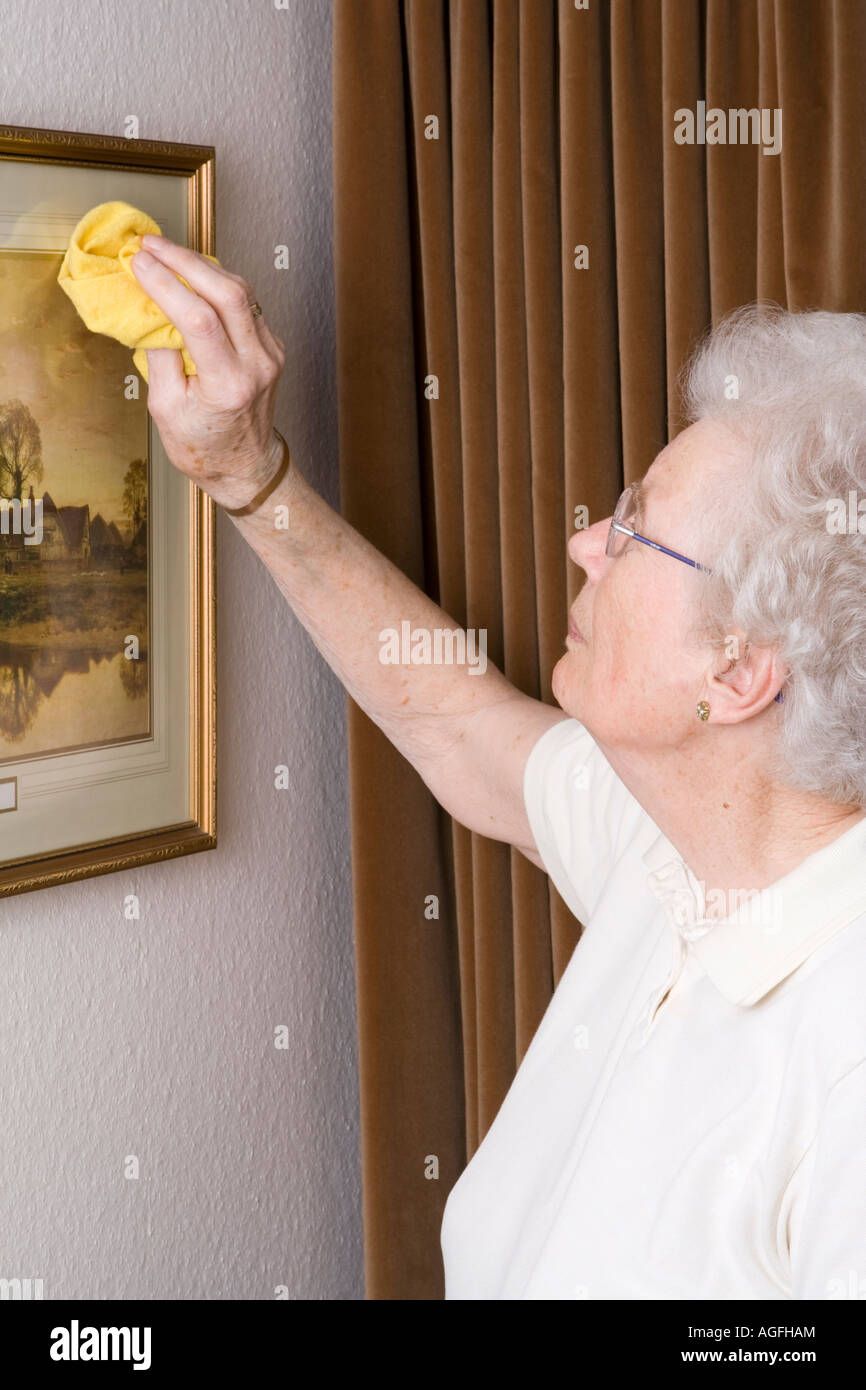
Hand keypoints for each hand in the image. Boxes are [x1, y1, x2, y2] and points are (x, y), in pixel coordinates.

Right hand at [130, 236, 286, 509]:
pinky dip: (217, 283)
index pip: (200, 320)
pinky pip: (246, 303)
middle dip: (186, 261)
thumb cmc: (203, 447)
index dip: (168, 285)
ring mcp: (270, 354)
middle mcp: (257, 365)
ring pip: (242, 291)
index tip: (140, 263)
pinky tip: (193, 275)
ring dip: (203, 266)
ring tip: (167, 252)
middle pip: (228, 293)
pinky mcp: (272, 346)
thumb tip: (149, 306)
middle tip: (152, 245)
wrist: (245, 466)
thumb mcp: (166, 409)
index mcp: (229, 386)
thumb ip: (159, 356)